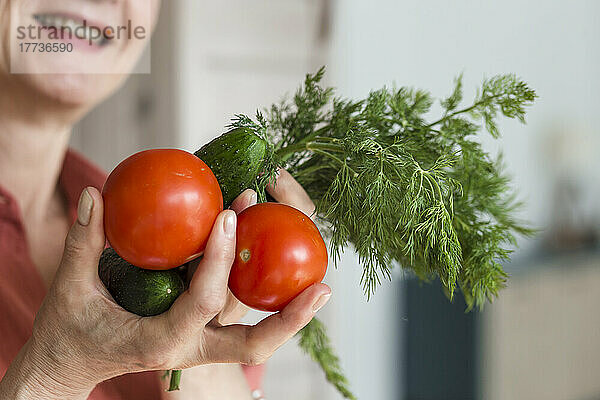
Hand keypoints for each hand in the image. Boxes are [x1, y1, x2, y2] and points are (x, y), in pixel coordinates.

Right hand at [1, 186, 330, 399]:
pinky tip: (283, 277)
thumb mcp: (70, 289)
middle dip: (290, 319)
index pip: (200, 300)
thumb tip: (95, 194)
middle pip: (253, 346)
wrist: (70, 367)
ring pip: (256, 343)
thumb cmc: (69, 333)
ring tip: (321, 287)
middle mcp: (189, 349)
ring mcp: (200, 349)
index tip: (228, 214)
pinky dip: (267, 308)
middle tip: (322, 288)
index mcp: (160, 340)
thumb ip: (82, 242)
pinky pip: (243, 328)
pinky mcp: (202, 339)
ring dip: (289, 315)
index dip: (216, 257)